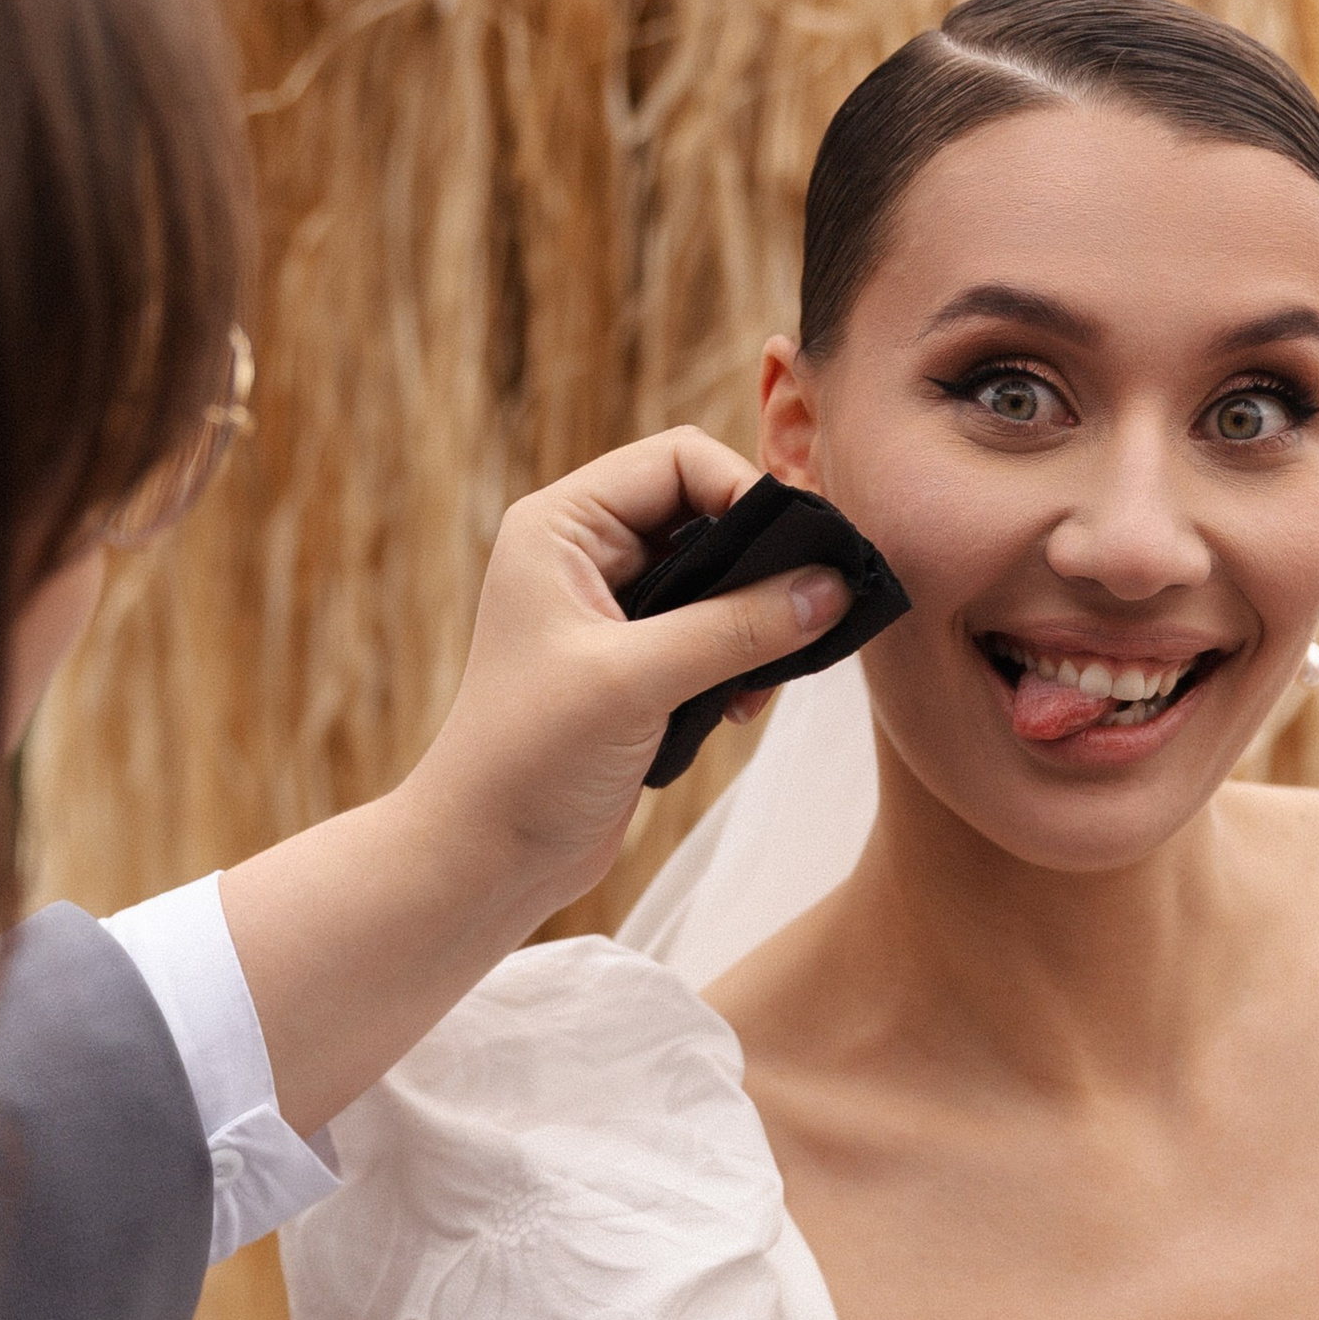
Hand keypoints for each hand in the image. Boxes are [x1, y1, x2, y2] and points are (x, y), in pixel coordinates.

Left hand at [403, 427, 847, 918]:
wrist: (487, 859)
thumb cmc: (527, 760)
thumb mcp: (634, 682)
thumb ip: (734, 628)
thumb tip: (831, 586)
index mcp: (562, 527)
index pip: (678, 460)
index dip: (745, 491)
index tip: (802, 551)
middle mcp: (587, 556)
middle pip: (707, 515)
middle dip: (762, 563)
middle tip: (810, 611)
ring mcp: (614, 613)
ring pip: (719, 581)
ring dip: (756, 622)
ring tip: (764, 679)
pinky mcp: (639, 667)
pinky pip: (715, 635)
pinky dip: (741, 663)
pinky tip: (741, 709)